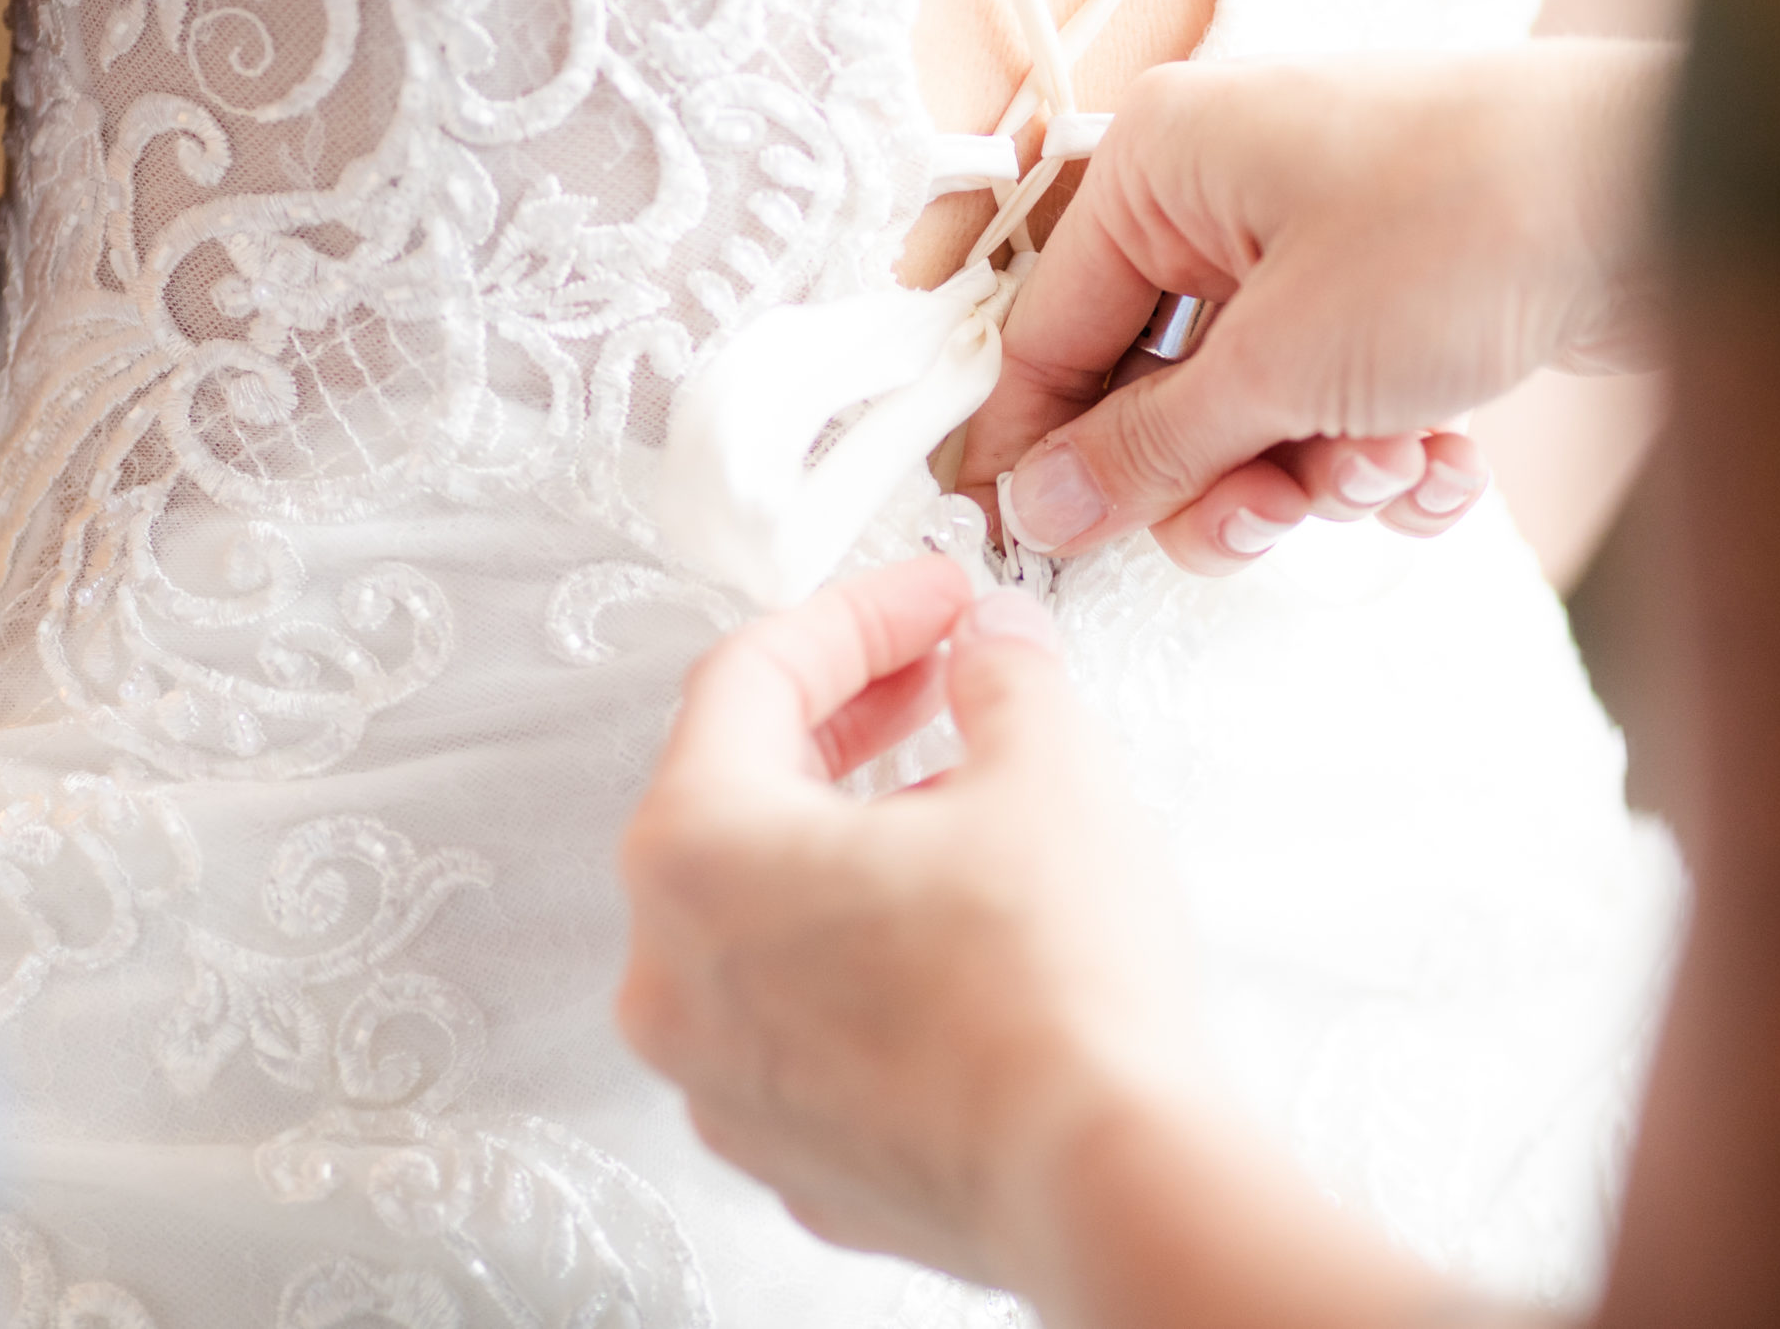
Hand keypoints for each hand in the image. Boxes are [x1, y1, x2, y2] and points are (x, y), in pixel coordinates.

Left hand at [618, 557, 1212, 1288]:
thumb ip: (1002, 677)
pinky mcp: (787, 1146)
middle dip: (853, 719)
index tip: (936, 598)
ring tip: (972, 805)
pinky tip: (963, 932)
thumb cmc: (1054, 993)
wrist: (1106, 1182)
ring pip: (769, 913)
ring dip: (859, 838)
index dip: (861, 615)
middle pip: (742, 793)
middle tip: (944, 677)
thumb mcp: (1047, 768)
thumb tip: (991, 647)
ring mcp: (720, 1075)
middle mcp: (672, 972)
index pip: (752, 678)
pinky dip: (866, 952)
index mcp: (698, 854)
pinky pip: (804, 1013)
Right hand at [958, 44, 1672, 571]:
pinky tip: (1445, 457)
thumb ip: (1150, 449)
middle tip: (1268, 514)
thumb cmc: (1473, 221)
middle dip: (1222, 474)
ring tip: (1389, 461)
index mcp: (1161, 165)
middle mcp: (1228, 191)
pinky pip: (1340, 406)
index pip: (1048, 333)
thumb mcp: (1280, 366)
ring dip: (1316, 472)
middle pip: (1157, 392)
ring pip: (1255, 417)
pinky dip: (1386, 452)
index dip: (1042, 451)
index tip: (1033, 542)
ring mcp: (1319, 240)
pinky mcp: (1399, 290)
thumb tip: (1044, 503)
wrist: (1670, 193)